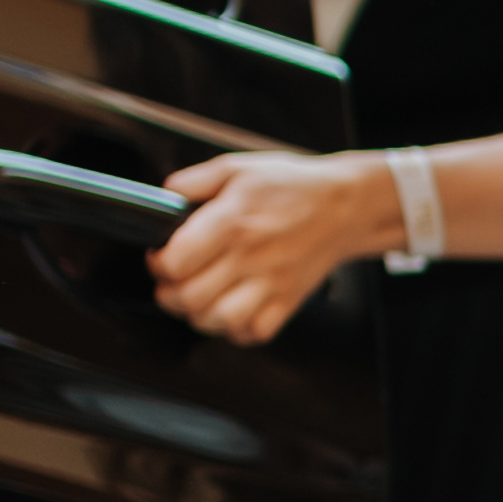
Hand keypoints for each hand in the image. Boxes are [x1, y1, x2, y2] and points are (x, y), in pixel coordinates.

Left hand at [155, 150, 397, 346]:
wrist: (344, 205)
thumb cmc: (292, 186)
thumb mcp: (237, 168)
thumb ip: (193, 181)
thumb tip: (163, 197)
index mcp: (232, 222)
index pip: (176, 262)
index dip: (158, 264)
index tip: (160, 258)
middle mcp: (250, 257)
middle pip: (190, 298)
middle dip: (169, 294)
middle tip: (173, 283)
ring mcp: (270, 284)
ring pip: (219, 321)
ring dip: (199, 315)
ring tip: (198, 300)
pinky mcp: (287, 301)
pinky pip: (254, 333)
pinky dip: (235, 330)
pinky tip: (230, 311)